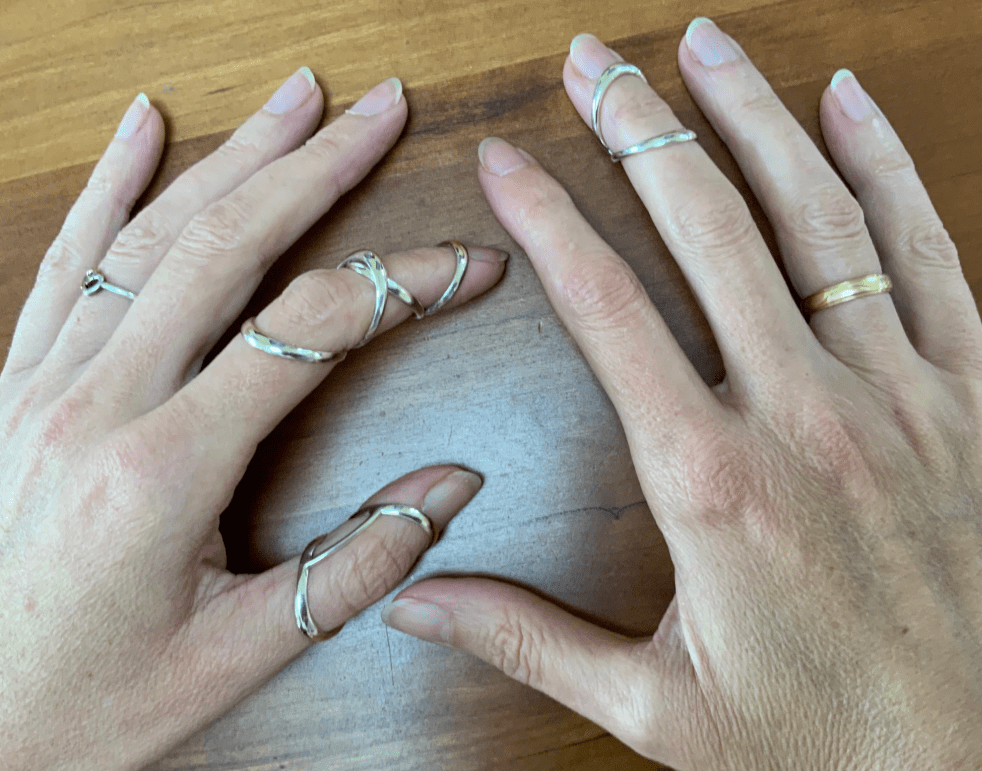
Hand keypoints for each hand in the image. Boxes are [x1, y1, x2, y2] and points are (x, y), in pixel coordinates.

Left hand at [0, 69, 504, 768]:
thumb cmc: (92, 705)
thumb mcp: (241, 657)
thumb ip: (358, 566)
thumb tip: (452, 486)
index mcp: (162, 470)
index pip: (308, 332)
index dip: (400, 285)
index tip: (468, 265)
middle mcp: (95, 406)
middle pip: (223, 249)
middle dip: (314, 168)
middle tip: (378, 109)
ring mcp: (44, 386)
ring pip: (148, 238)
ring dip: (231, 157)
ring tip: (296, 98)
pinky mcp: (19, 388)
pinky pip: (66, 264)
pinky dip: (110, 187)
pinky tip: (145, 130)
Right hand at [382, 19, 981, 766]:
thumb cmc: (822, 745)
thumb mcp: (656, 709)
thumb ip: (525, 639)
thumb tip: (411, 601)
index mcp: (711, 484)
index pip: (605, 311)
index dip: (548, 221)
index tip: (508, 161)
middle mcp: (804, 417)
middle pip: (706, 231)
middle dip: (639, 130)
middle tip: (593, 60)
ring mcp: (897, 397)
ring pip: (818, 217)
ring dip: (753, 119)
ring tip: (704, 45)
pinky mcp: (974, 401)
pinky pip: (928, 256)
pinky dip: (887, 167)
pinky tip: (849, 104)